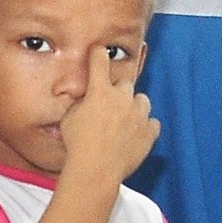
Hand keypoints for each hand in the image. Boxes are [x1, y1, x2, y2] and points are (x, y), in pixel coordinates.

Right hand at [61, 45, 158, 186]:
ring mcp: (138, 115)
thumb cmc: (77, 145)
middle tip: (108, 106)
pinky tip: (135, 135)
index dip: (98, 54)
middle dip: (117, 91)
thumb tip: (83, 99)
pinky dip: (145, 127)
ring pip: (142, 100)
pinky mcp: (149, 132)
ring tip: (124, 121)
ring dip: (134, 107)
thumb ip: (79, 103)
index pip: (100, 60)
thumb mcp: (68, 118)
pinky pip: (152, 123)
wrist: (96, 170)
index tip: (98, 52)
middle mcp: (122, 98)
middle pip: (125, 82)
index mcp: (100, 91)